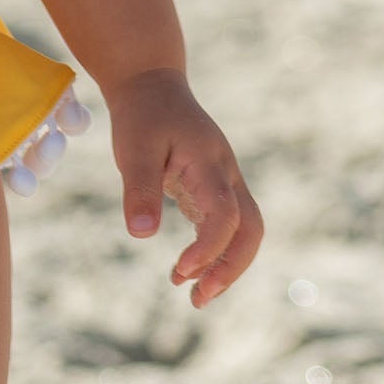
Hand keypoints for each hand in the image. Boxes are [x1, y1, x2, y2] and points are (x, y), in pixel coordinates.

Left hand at [105, 68, 260, 306]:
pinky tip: (186, 271)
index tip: (180, 270)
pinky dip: (213, 252)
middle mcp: (226, 174)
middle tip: (198, 298)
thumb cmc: (141, 116)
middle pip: (251, 228)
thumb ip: (139, 190)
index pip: (224, 213)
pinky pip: (226, 226)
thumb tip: (141, 236)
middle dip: (231, 268)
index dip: (209, 247)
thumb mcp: (132, 148)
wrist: (151, 86)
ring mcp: (224, 181)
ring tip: (193, 295)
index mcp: (209, 162)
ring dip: (225, 266)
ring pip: (244, 230)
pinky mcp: (214, 189)